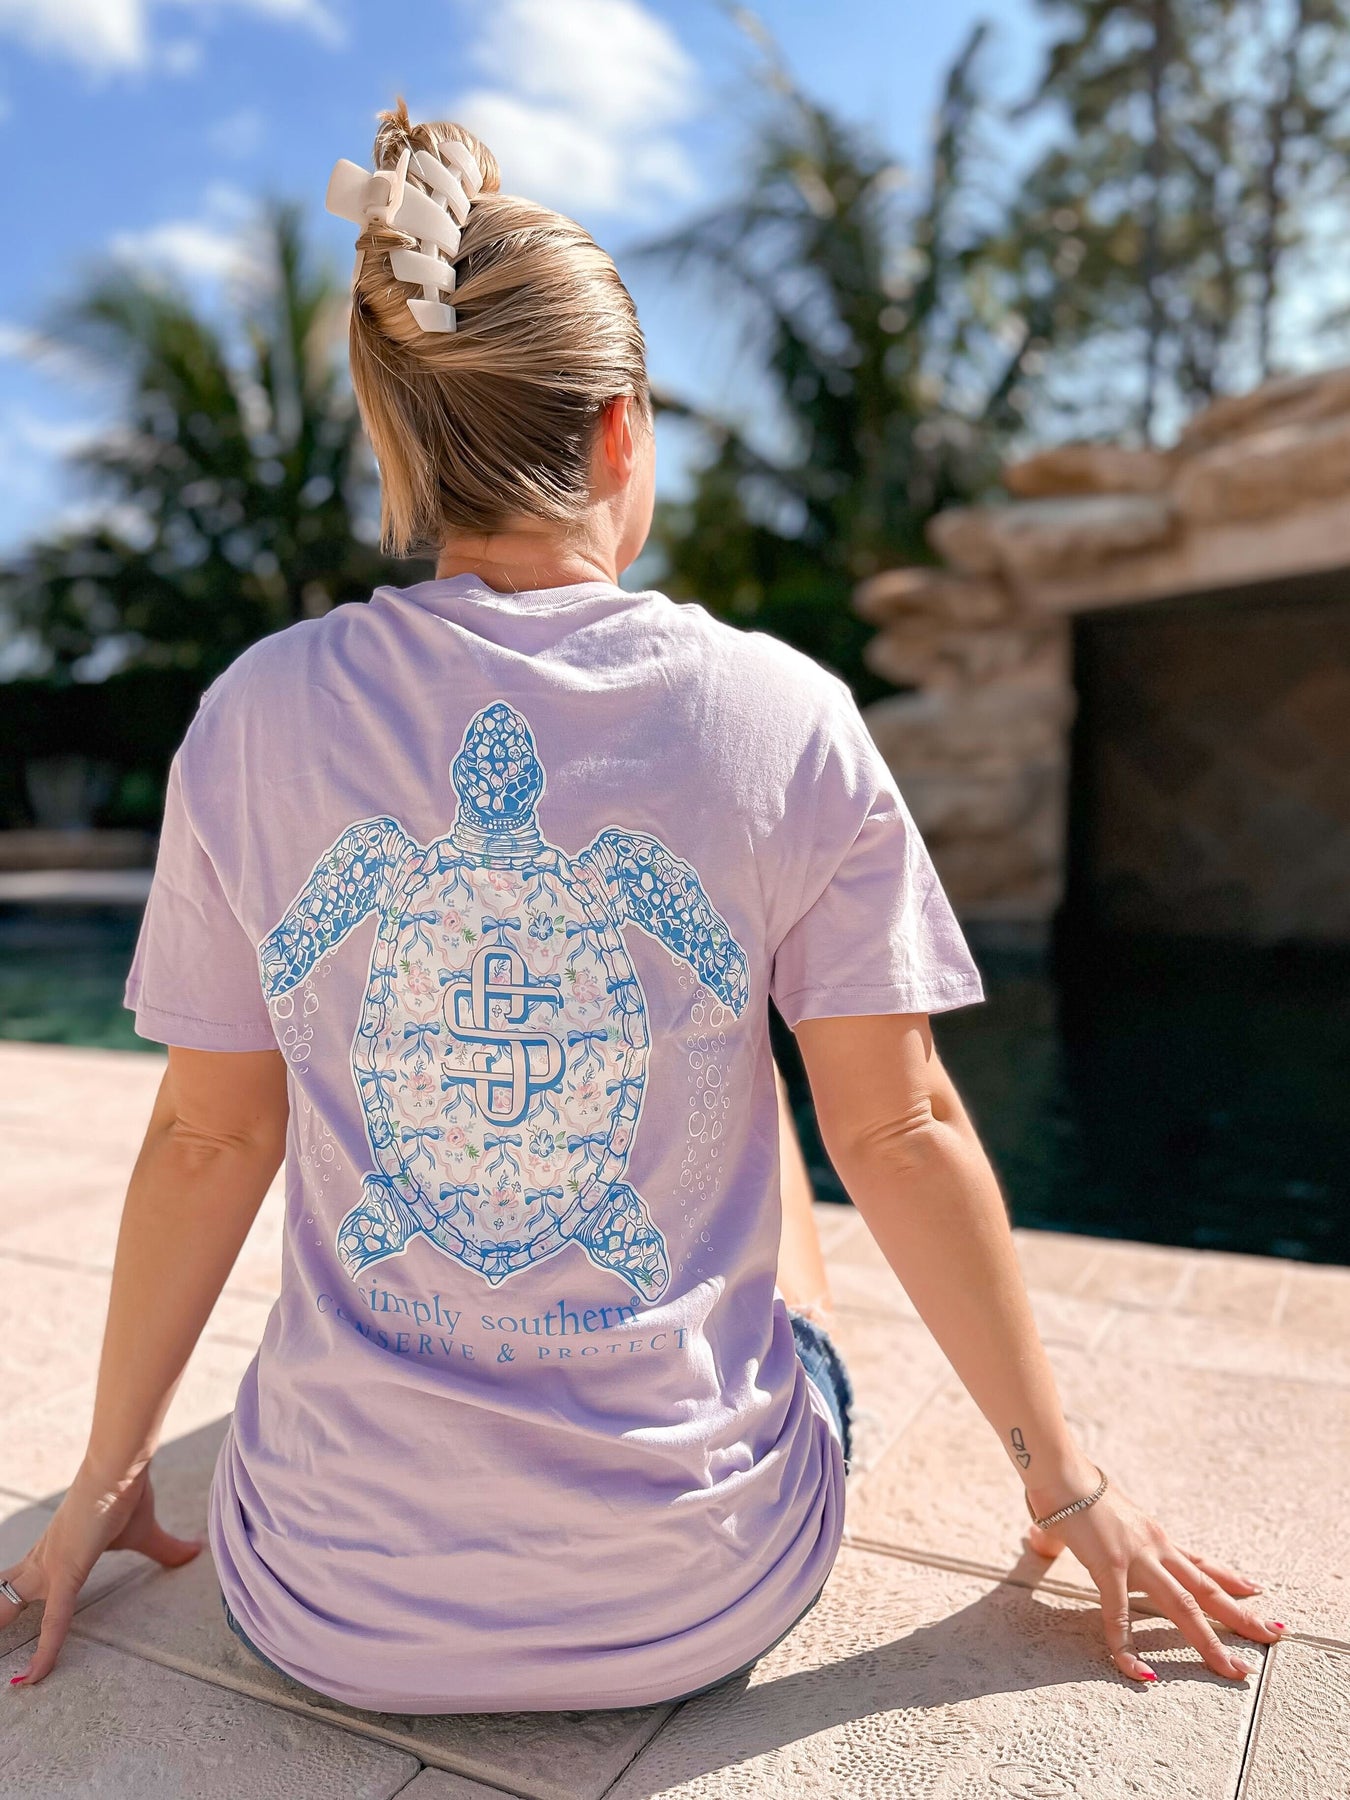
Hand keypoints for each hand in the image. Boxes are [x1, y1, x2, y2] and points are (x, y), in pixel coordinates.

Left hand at [2, 1460, 203, 1687]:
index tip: (3, 1624)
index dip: (7, 1606)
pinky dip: (45, 1652)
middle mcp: (43, 1562)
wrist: (121, 1468)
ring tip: (4, 1672)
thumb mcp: (144, 1532)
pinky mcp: (66, 1572)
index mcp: (54, 1553)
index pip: (19, 1585)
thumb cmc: (127, 1492)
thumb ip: (164, 1549)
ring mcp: (50, 1567)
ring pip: (8, 1604)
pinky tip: (34, 1677)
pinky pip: (54, 1622)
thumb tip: (194, 1551)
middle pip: (4, 1595)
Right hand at [1025, 1464, 1285, 1682]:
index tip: (1256, 1590)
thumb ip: (1075, 1532)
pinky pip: (1120, 1616)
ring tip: (1233, 1669)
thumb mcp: (1089, 1513)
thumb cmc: (1068, 1485)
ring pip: (1184, 1606)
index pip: (1199, 1562)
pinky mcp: (1109, 1567)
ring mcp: (1135, 1558)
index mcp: (1153, 1536)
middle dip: (1241, 1614)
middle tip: (1273, 1635)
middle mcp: (1155, 1548)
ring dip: (1210, 1640)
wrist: (1059, 1469)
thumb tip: (1044, 1535)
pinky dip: (1128, 1648)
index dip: (1229, 1578)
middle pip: (1206, 1588)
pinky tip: (1140, 1674)